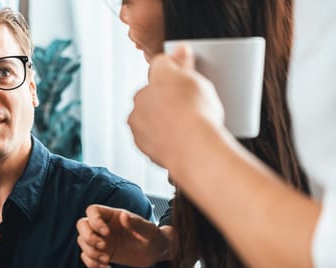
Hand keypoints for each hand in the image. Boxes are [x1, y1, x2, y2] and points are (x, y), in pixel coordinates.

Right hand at [77, 205, 175, 267]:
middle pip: (81, 224)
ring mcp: (101, 240)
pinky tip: (107, 266)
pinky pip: (86, 257)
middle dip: (88, 237)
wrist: (156, 253)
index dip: (94, 221)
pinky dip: (92, 263)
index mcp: (114, 216)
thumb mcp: (150, 231)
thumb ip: (138, 224)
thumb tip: (124, 216)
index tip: (107, 233)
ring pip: (82, 241)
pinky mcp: (102, 253)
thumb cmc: (155, 238)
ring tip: (107, 259)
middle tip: (104, 247)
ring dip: (90, 252)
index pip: (92, 210)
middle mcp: (104, 226)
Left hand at [128, 45, 224, 169]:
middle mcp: (140, 98)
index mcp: (155, 77)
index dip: (175, 73)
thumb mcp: (197, 79)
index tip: (185, 80)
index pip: (161, 67)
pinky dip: (161, 138)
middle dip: (166, 99)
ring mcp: (138, 122)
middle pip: (153, 93)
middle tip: (188, 107)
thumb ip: (184, 63)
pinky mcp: (141, 144)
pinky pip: (150, 137)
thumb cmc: (197, 114)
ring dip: (161, 120)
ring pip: (149, 116)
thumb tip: (180, 49)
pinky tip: (177, 140)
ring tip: (184, 127)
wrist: (194, 149)